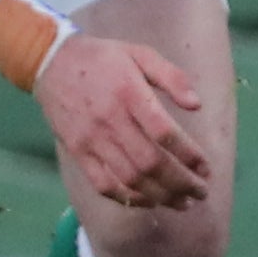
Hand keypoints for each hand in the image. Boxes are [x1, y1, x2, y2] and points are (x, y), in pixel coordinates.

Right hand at [35, 33, 210, 210]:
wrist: (51, 64)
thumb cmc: (104, 59)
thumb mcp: (142, 54)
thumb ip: (173, 77)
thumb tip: (197, 105)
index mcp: (130, 94)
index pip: (164, 133)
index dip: (189, 155)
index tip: (206, 168)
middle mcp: (110, 121)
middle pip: (149, 162)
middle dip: (180, 182)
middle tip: (201, 192)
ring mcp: (91, 140)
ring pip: (129, 178)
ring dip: (160, 195)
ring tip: (183, 202)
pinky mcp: (77, 152)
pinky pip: (103, 184)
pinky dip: (128, 199)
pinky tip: (149, 201)